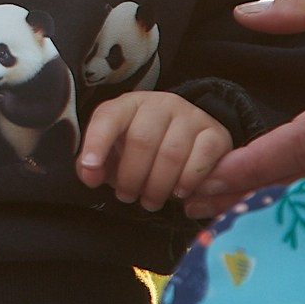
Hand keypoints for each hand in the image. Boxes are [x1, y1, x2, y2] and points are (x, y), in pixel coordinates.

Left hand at [76, 92, 230, 211]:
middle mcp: (160, 103)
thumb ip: (94, 165)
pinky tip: (180, 192)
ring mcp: (190, 115)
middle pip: (141, 140)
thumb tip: (89, 176)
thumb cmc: (143, 151)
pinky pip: (201, 159)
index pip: (108, 117)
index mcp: (128, 104)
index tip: (91, 171)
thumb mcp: (115, 154)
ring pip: (171, 154)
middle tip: (129, 197)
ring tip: (151, 200)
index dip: (96, 144)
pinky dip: (188, 182)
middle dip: (131, 177)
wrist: (190, 140)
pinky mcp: (215, 133)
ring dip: (158, 186)